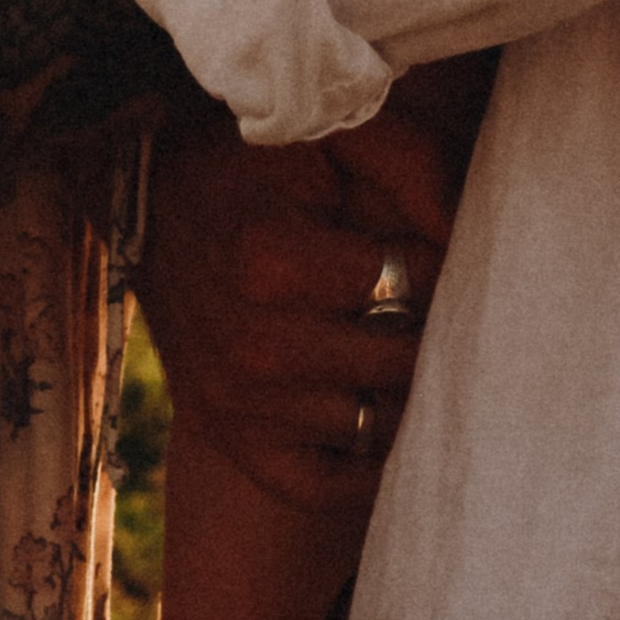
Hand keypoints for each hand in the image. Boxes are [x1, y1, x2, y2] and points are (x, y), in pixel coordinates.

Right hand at [137, 93, 467, 507]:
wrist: (153, 197)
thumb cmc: (257, 159)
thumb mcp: (332, 133)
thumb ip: (410, 166)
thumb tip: (466, 236)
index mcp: (270, 261)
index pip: (414, 281)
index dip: (439, 257)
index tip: (428, 241)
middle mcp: (252, 347)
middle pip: (402, 360)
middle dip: (432, 326)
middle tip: (431, 297)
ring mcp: (239, 404)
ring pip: (377, 424)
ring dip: (406, 390)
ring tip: (405, 342)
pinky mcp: (233, 440)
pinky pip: (327, 486)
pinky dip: (366, 463)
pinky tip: (381, 412)